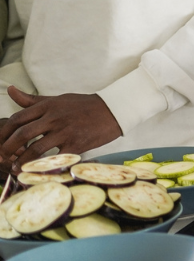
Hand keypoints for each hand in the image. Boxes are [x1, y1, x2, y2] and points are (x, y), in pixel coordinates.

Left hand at [0, 87, 121, 172]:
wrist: (114, 110)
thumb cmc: (85, 105)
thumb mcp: (58, 99)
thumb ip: (33, 99)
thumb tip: (10, 90)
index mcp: (48, 106)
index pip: (18, 119)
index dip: (3, 132)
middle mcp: (54, 117)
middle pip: (22, 134)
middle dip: (7, 148)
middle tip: (2, 157)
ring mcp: (65, 131)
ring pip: (35, 148)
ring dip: (22, 161)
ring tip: (16, 168)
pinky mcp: (76, 144)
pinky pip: (55, 157)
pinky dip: (44, 166)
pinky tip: (38, 170)